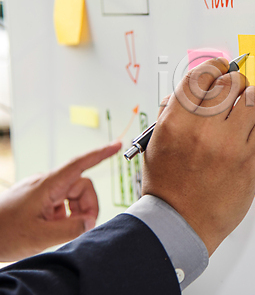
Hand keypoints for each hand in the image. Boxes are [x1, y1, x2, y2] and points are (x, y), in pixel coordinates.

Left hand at [0, 142, 120, 260]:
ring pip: (72, 196)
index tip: (116, 146)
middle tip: (82, 227)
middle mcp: (45, 184)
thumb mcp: (40, 236)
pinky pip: (60, 203)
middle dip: (87, 206)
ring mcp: (40, 192)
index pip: (80, 164)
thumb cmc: (3, 233)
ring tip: (60, 231)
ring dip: (74, 213)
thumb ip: (71, 229)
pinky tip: (52, 229)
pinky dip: (64, 216)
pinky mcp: (36, 200)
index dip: (100, 154)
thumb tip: (90, 222)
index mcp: (48, 185)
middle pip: (80, 187)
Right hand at [143, 58, 254, 255]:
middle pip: (230, 82)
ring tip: (246, 103)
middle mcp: (203, 129)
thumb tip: (194, 88)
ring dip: (250, 95)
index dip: (214, 66)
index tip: (220, 68)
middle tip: (234, 89)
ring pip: (252, 97)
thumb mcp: (155, 143)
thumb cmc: (167, 185)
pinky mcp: (251, 159)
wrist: (181, 223)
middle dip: (234, 81)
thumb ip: (171, 112)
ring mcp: (229, 144)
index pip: (201, 76)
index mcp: (176, 122)